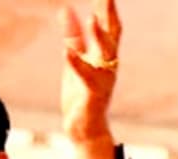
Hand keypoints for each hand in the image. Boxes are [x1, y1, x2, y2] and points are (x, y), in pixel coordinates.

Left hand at [60, 0, 121, 158]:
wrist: (85, 128)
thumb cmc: (81, 93)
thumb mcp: (75, 60)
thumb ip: (73, 37)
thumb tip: (65, 9)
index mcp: (105, 55)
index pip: (109, 26)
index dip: (107, 7)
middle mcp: (108, 65)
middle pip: (112, 34)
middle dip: (109, 14)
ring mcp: (103, 79)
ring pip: (105, 54)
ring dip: (99, 36)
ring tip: (92, 18)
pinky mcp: (92, 94)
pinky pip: (85, 77)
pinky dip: (76, 65)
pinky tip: (66, 53)